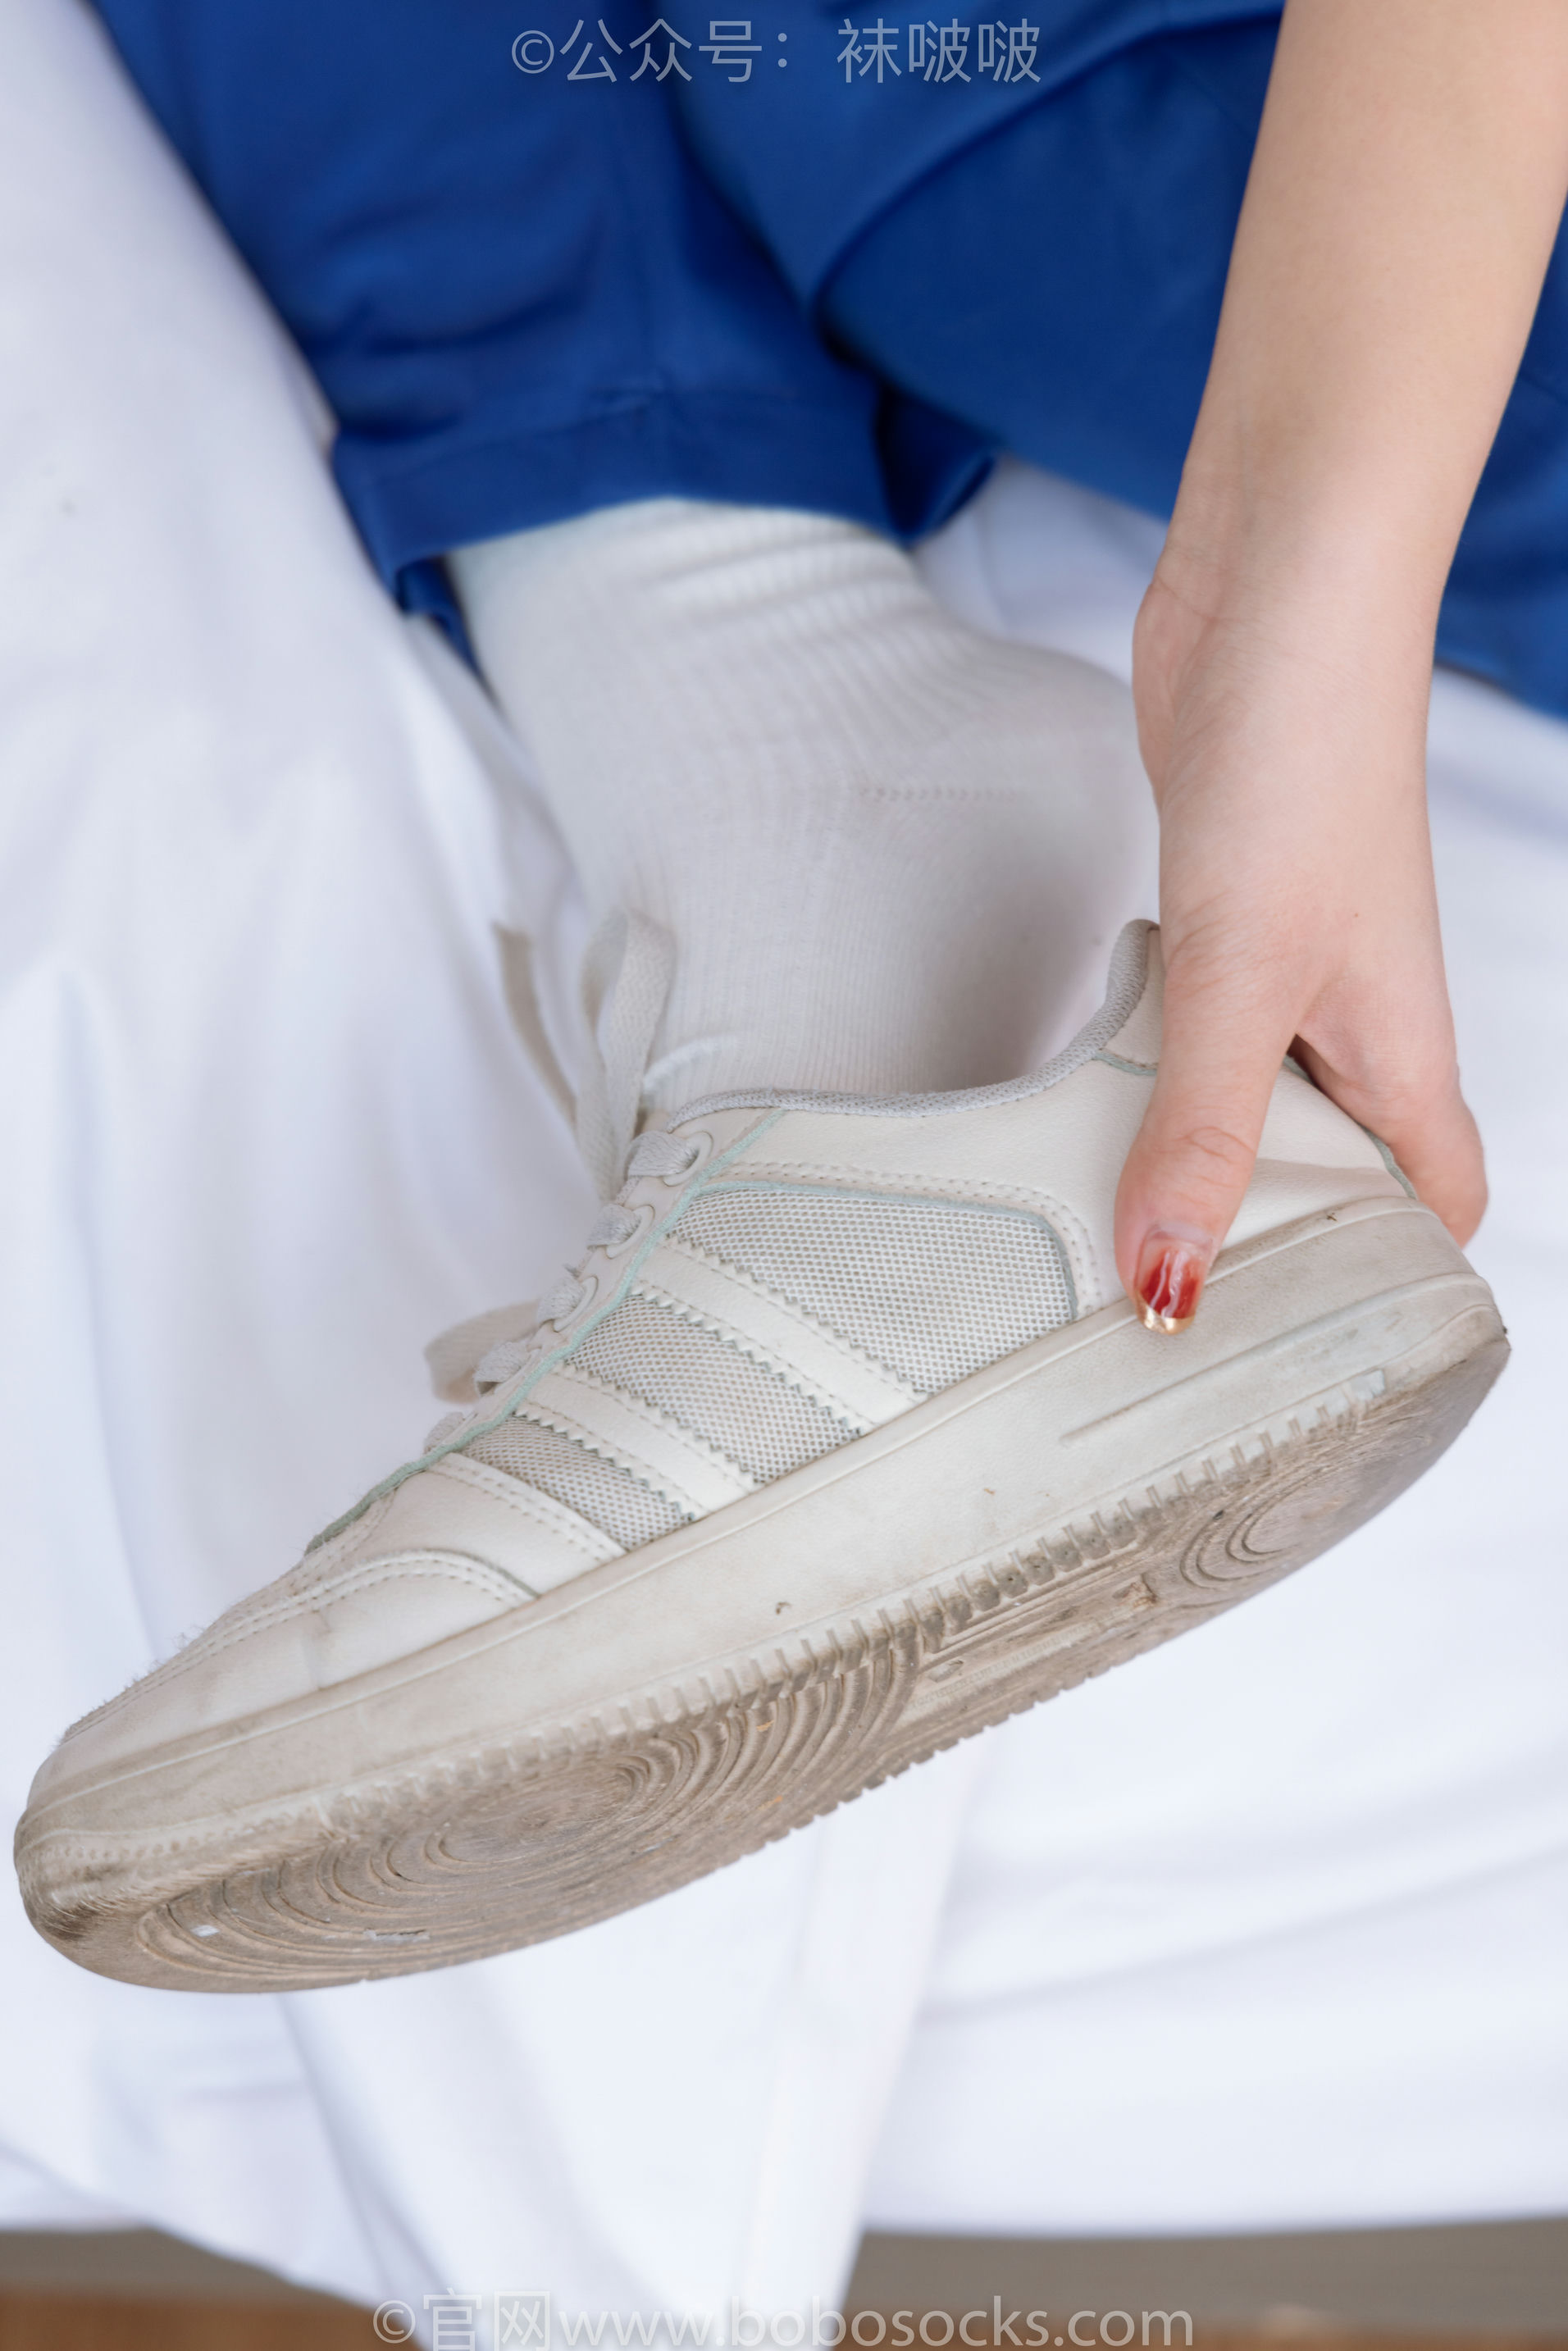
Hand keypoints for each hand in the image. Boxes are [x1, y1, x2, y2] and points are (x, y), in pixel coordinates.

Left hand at [1116, 552, 1485, 1330]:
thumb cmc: (1307, 762)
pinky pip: (1199, 1029)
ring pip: (1259, 1096)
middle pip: (1338, 1164)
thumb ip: (1202, 1131)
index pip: (1437, 1199)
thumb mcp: (1240, 978)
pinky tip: (1095, 1096)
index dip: (1403, 1280)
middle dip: (1273, 1236)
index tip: (1324, 1351)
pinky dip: (1156, 1073)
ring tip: (1108, 1227)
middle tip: (1172, 1310)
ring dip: (1196, 1153)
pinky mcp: (1224, 914)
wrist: (1273, 597)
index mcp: (1400, 1050)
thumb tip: (1172, 1275)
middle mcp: (1356, 1018)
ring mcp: (1291, 963)